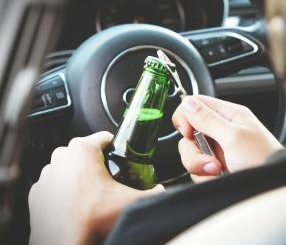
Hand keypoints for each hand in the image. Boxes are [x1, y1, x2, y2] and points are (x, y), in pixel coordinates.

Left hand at [28, 132, 163, 244]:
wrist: (66, 242)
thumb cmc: (92, 219)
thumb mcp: (131, 201)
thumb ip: (154, 192)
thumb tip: (162, 190)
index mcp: (83, 149)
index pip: (105, 137)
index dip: (116, 146)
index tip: (120, 157)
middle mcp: (61, 156)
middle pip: (86, 152)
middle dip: (97, 162)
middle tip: (108, 179)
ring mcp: (46, 174)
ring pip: (69, 166)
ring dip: (79, 175)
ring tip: (91, 193)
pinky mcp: (37, 191)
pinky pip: (55, 183)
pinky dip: (63, 189)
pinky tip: (75, 202)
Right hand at [172, 95, 282, 181]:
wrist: (271, 188)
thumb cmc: (263, 160)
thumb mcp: (234, 137)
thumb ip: (208, 119)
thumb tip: (188, 102)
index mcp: (228, 115)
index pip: (196, 103)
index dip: (185, 116)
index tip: (188, 132)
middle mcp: (220, 130)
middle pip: (188, 133)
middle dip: (194, 150)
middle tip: (210, 159)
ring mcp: (217, 150)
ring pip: (190, 153)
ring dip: (200, 166)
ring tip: (218, 170)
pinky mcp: (214, 167)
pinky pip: (196, 170)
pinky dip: (204, 176)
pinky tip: (219, 177)